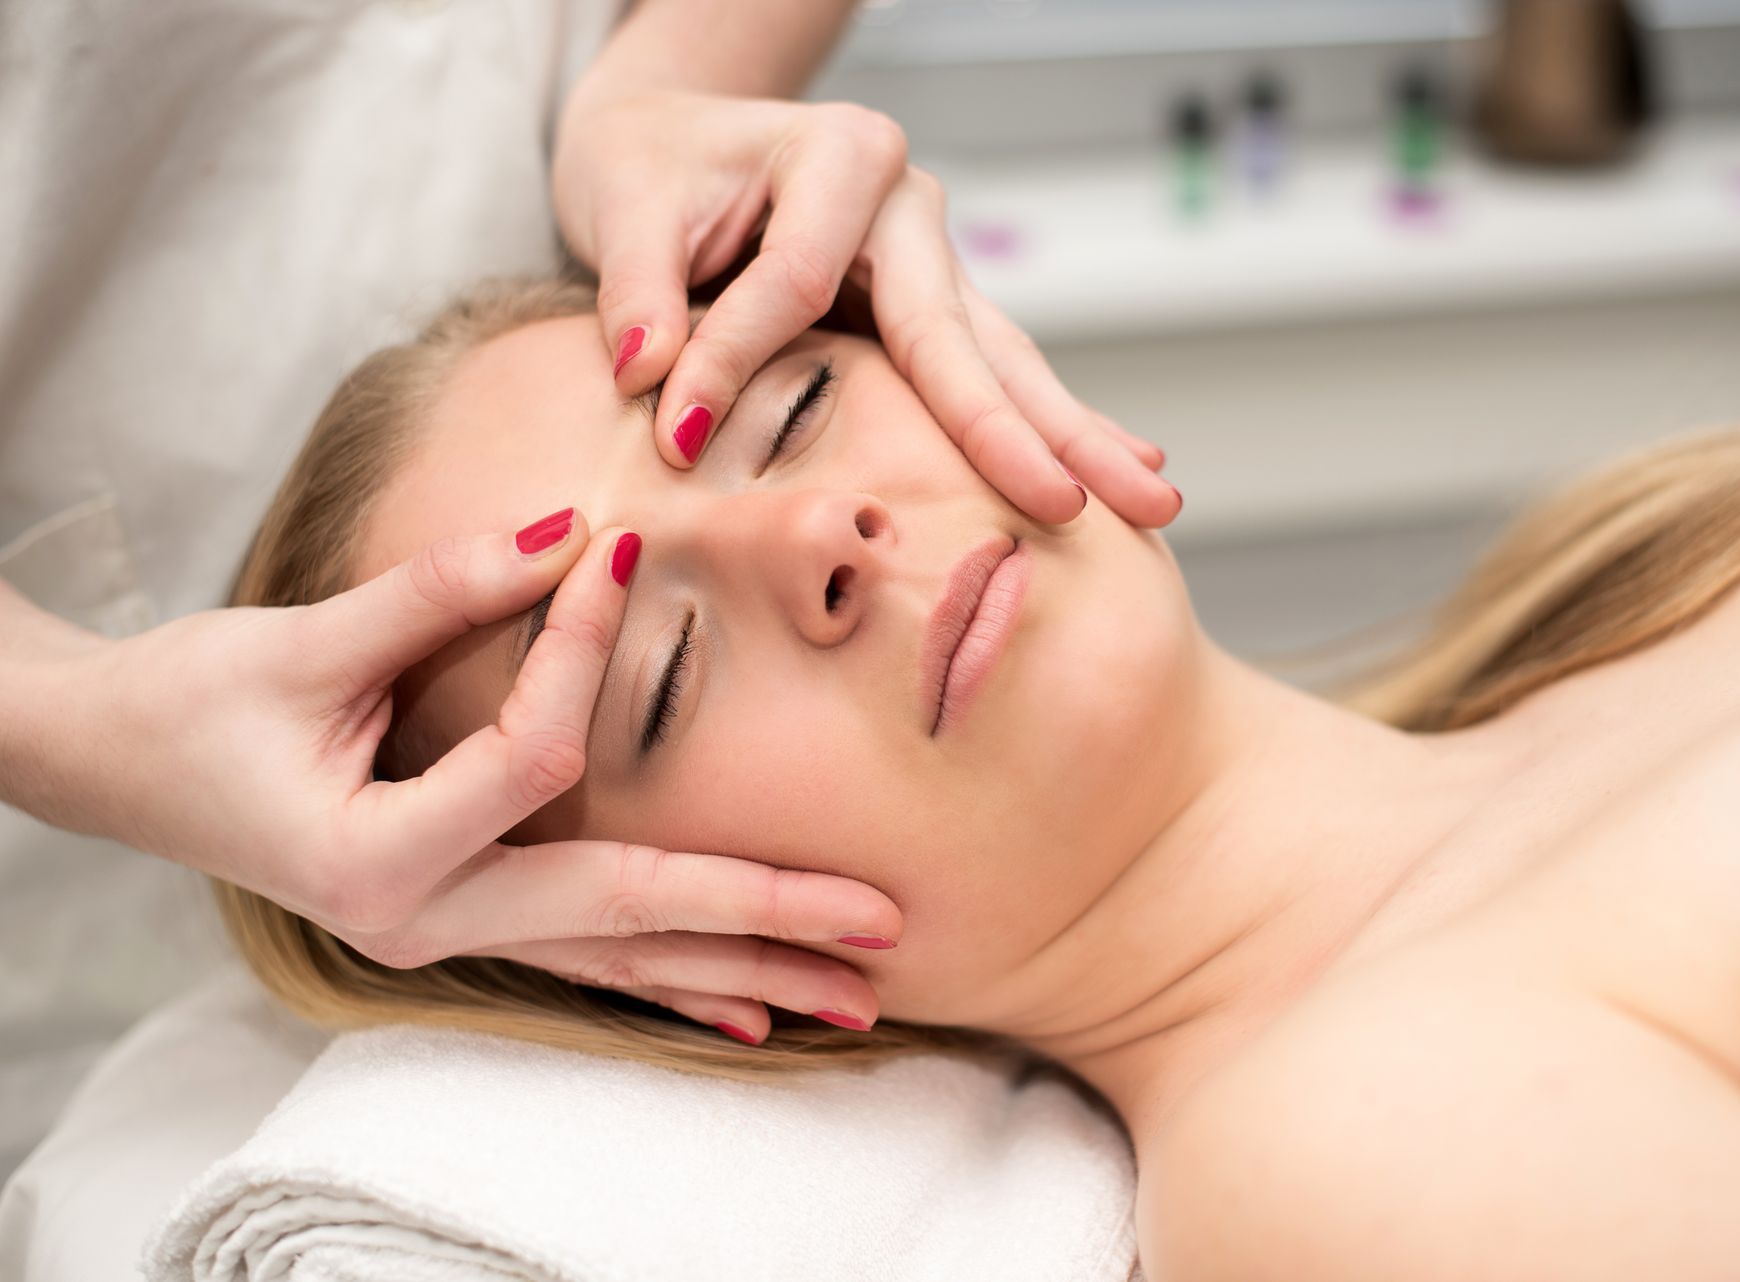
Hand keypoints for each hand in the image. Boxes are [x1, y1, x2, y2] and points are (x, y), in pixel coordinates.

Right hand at [30, 515, 899, 1042]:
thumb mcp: (301, 645)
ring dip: (744, 970)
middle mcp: (423, 918)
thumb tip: (566, 528)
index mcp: (374, 855)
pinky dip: (673, 977)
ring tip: (857, 999)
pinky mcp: (463, 916)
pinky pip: (589, 958)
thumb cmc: (190, 705)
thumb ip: (436, 590)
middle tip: (882, 925)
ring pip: (621, 959)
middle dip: (761, 915)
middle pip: (624, 914)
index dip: (577, 652)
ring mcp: (447, 933)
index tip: (616, 552)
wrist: (115, 764)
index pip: (530, 761)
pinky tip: (751, 1010)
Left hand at [552, 85, 1179, 528]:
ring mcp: (932, 262)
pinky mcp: (933, 308)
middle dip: (1016, 429)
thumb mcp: (624, 207)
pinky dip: (1051, 427)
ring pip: (1005, 362)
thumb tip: (654, 376)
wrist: (672, 141)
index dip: (741, 358)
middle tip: (1072, 505)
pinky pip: (994, 376)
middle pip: (960, 334)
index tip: (673, 431)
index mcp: (839, 155)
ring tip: (1151, 502)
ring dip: (1072, 440)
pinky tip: (1128, 468)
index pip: (803, 280)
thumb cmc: (649, 169)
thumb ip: (639, 291)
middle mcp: (907, 208)